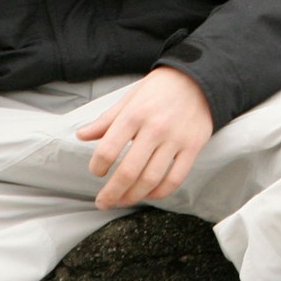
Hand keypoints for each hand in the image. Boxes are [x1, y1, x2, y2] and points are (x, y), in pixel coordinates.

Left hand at [76, 67, 213, 208]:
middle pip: (128, 172)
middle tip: (103, 202)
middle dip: (111, 193)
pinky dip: (160, 193)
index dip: (97, 167)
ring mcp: (176, 139)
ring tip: (123, 201)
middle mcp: (155, 128)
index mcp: (135, 114)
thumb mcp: (130, 98)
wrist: (199, 78)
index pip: (108, 150)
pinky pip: (175, 179)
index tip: (96, 171)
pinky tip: (149, 194)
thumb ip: (106, 120)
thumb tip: (81, 136)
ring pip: (151, 180)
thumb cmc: (160, 88)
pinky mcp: (193, 147)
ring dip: (133, 196)